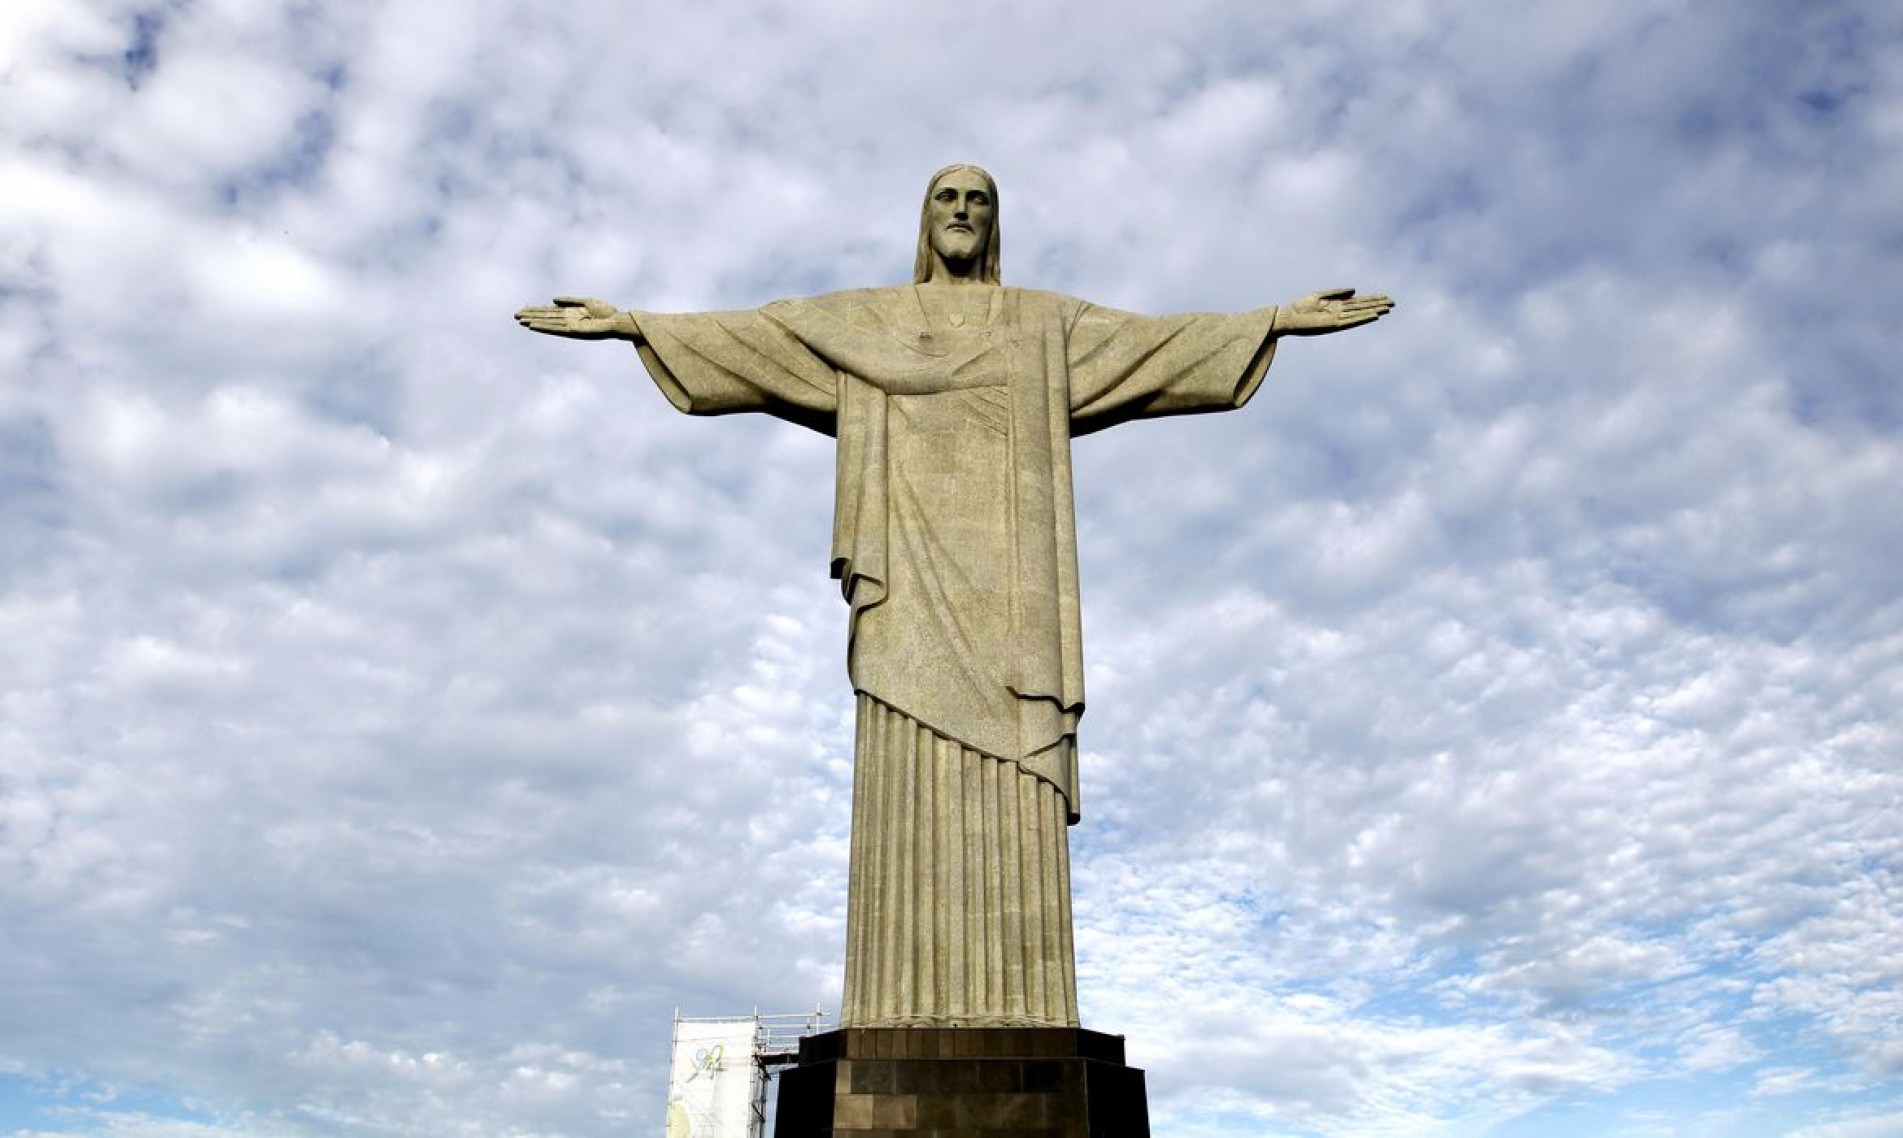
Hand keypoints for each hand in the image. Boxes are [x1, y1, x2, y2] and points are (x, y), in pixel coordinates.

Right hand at [513, 296, 638, 340]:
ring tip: (520, 321)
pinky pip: (556, 329)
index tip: (523, 310)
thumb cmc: (606, 312)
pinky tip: (534, 325)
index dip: (536, 310)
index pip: (549, 312)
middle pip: (546, 317)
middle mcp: (568, 321)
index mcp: (570, 313)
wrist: (617, 321)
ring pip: (548, 324)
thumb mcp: (586, 301)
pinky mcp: (573, 332)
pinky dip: (544, 327)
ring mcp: (570, 327)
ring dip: (534, 322)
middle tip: (515, 315)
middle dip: (531, 316)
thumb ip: (569, 300)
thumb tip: (552, 300)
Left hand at [1273, 288, 1393, 336]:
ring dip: (1373, 311)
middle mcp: (1339, 313)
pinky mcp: (1332, 325)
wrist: (1286, 317)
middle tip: (1393, 302)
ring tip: (1387, 309)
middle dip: (1377, 304)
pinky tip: (1372, 315)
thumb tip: (1355, 290)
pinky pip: (1350, 321)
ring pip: (1359, 314)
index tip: (1385, 296)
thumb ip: (1337, 293)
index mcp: (1336, 305)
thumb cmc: (1300, 307)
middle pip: (1362, 307)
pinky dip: (1362, 318)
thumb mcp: (1319, 295)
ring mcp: (1337, 319)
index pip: (1358, 302)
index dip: (1372, 299)